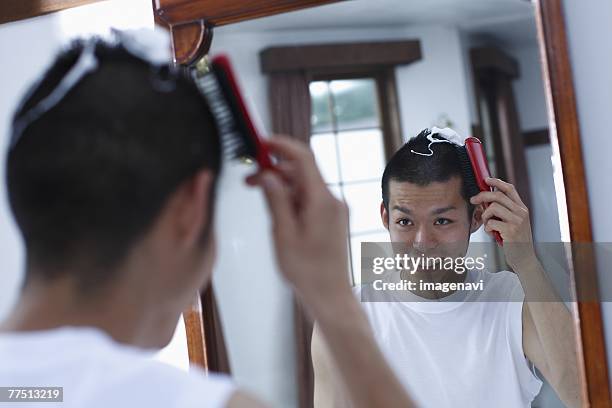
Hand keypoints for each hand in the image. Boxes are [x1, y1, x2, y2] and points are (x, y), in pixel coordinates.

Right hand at [246, 136, 352, 312]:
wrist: (329, 294)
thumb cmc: (307, 271)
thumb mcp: (283, 234)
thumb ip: (275, 201)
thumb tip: (267, 175)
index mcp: (322, 201)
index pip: (304, 158)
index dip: (282, 145)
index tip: (262, 142)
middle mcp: (332, 200)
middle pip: (302, 171)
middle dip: (275, 169)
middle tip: (250, 178)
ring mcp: (334, 209)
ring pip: (304, 184)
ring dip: (282, 185)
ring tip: (260, 195)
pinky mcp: (332, 217)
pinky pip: (310, 197)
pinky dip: (292, 197)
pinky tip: (277, 210)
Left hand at [470, 177, 536, 268]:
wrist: (524, 257)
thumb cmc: (515, 240)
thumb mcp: (513, 222)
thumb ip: (503, 211)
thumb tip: (484, 201)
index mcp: (522, 208)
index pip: (510, 189)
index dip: (497, 182)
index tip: (486, 180)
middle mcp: (521, 212)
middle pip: (498, 195)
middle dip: (482, 196)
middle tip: (473, 200)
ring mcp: (517, 221)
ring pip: (493, 207)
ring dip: (485, 216)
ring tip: (487, 224)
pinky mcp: (511, 230)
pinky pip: (491, 223)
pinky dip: (487, 228)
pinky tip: (492, 233)